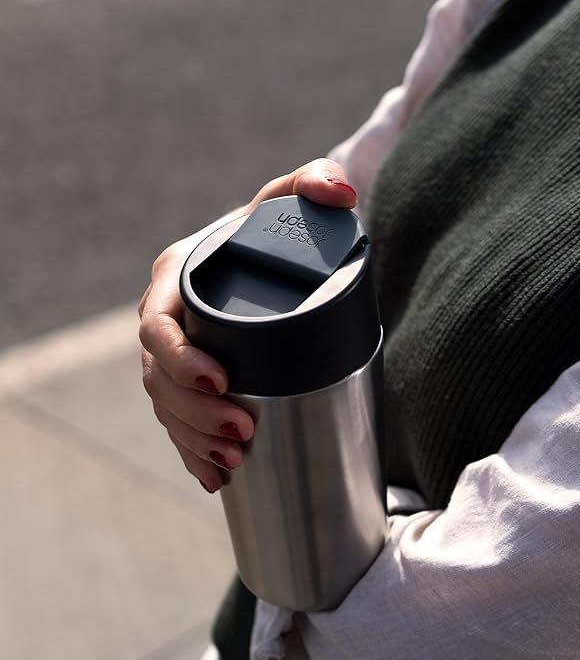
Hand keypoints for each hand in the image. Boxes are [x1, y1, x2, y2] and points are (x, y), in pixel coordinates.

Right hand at [139, 158, 357, 492]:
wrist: (270, 260)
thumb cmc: (274, 230)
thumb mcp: (287, 202)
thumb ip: (312, 182)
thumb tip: (340, 193)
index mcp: (175, 280)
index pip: (158, 327)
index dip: (181, 360)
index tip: (223, 383)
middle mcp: (166, 320)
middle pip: (159, 379)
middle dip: (195, 414)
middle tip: (243, 435)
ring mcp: (174, 356)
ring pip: (167, 408)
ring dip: (194, 439)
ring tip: (235, 461)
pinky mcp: (189, 383)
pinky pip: (179, 423)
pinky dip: (193, 452)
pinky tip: (216, 478)